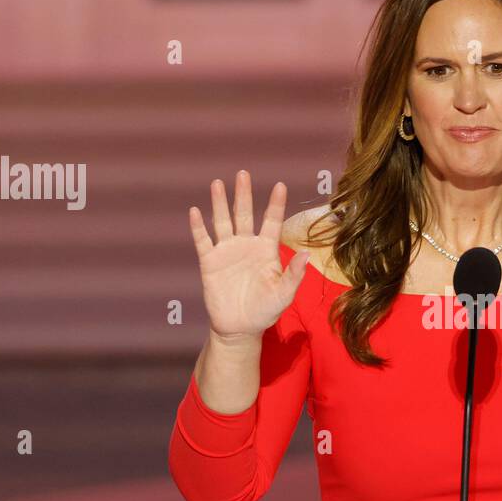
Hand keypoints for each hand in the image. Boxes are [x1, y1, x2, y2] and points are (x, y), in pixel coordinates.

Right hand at [188, 171, 309, 339]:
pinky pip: (203, 241)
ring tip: (218, 183)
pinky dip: (198, 227)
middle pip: (244, 214)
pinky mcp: (210, 262)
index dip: (276, 204)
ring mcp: (227, 251)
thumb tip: (305, 254)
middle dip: (244, 194)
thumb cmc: (265, 310)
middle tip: (243, 173)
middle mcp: (246, 245)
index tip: (280, 186)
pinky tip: (196, 211)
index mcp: (266, 250)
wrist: (240, 327)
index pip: (272, 221)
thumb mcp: (284, 294)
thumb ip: (294, 274)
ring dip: (220, 203)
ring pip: (223, 221)